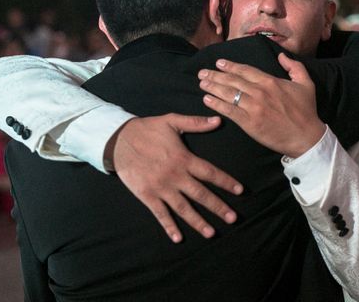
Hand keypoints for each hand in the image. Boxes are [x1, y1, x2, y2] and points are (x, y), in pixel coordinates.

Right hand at [109, 114, 243, 242]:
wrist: (118, 140)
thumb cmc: (147, 129)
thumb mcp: (172, 121)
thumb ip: (196, 123)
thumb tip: (218, 120)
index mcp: (184, 158)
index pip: (210, 172)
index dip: (226, 182)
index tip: (240, 191)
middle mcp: (175, 176)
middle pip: (201, 195)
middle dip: (218, 207)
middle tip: (233, 218)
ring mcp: (161, 187)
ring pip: (183, 208)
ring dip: (198, 222)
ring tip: (212, 233)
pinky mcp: (147, 195)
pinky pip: (160, 214)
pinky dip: (169, 226)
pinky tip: (178, 238)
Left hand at [198, 53, 325, 157]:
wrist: (306, 137)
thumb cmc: (306, 111)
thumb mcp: (306, 84)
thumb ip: (294, 66)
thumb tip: (281, 55)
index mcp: (271, 82)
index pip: (245, 70)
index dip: (230, 66)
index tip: (218, 63)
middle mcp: (259, 92)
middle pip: (233, 80)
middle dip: (216, 75)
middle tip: (202, 72)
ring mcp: (253, 107)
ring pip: (228, 93)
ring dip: (212, 87)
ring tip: (201, 83)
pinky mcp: (249, 122)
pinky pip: (229, 111)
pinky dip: (216, 104)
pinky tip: (206, 99)